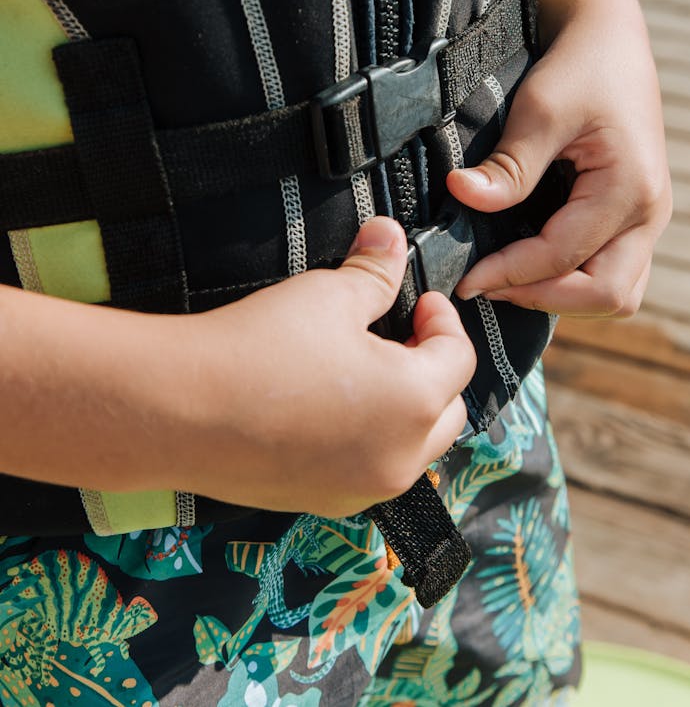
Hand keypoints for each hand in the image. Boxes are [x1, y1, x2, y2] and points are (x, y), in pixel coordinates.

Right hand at [182, 217, 475, 516]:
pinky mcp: (321, 503)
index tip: (418, 300)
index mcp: (414, 403)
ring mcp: (360, 490)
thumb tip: (392, 236)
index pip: (459, 358)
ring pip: (411, 449)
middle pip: (447, 412)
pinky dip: (367, 441)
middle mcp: (400, 459)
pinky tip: (329, 410)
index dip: (443, 321)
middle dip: (432, 371)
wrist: (179, 409)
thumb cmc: (260, 347)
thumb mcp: (328, 295)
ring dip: (404, 411)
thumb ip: (374, 271)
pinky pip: (367, 471)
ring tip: (365, 373)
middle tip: (398, 336)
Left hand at [448, 6, 671, 317]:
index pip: (564, 257)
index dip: (510, 274)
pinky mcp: (634, 217)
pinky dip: (575, 282)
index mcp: (630, 188)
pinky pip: (614, 272)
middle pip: (608, 296)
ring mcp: (648, 218)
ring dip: (563, 297)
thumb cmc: (579, 67)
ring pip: (617, 294)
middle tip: (486, 286)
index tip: (465, 280)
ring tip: (507, 282)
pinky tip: (529, 266)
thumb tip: (461, 195)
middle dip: (543, 298)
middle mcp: (650, 213)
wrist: (609, 39)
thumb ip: (508, 164)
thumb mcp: (539, 108)